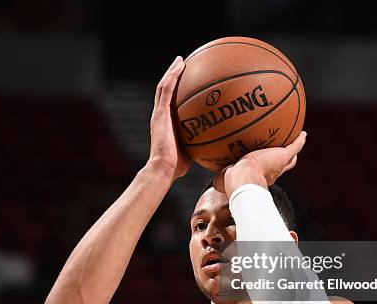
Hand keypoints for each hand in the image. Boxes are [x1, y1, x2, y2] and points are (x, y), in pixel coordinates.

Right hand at [147, 56, 190, 179]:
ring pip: (163, 87)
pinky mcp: (159, 114)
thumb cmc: (177, 167)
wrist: (163, 169)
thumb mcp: (191, 152)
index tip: (186, 80)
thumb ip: (200, 144)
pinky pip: (166, 90)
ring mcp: (159, 114)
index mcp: (165, 123)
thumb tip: (218, 145)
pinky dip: (172, 76)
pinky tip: (180, 65)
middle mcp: (160, 116)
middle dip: (173, 76)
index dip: (176, 90)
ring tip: (181, 60)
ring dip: (172, 72)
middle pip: (165, 90)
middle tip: (182, 64)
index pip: (169, 102)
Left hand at [214, 131, 306, 196]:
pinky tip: (302, 133)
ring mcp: (279, 164)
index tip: (266, 166)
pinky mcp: (283, 155)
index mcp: (260, 178)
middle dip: (284, 161)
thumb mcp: (224, 179)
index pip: (266, 174)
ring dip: (293, 150)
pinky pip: (295, 146)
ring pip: (290, 158)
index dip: (267, 170)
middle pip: (282, 167)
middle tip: (285, 153)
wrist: (244, 179)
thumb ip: (220, 179)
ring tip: (297, 141)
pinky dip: (299, 140)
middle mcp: (272, 172)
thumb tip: (215, 181)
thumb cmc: (232, 182)